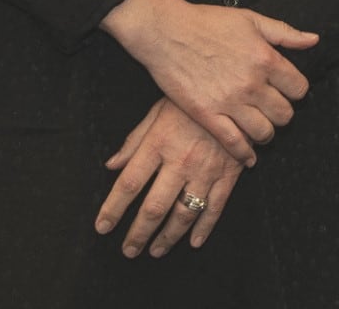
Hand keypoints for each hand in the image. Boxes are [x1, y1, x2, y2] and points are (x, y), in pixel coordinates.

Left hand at [95, 98, 243, 257]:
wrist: (236, 88)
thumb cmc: (191, 99)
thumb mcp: (157, 110)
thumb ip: (134, 140)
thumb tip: (111, 165)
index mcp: (159, 143)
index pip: (129, 183)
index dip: (113, 208)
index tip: (102, 227)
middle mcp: (181, 160)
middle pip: (154, 207)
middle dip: (138, 233)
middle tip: (129, 250)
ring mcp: (207, 169)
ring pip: (185, 213)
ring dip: (168, 237)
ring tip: (155, 251)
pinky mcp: (230, 172)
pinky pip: (217, 206)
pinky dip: (205, 228)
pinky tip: (194, 241)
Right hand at [101, 0, 317, 164]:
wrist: (167, 32)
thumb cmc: (208, 22)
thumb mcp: (252, 19)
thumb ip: (285, 33)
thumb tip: (313, 40)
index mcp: (266, 59)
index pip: (299, 88)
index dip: (296, 91)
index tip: (288, 91)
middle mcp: (252, 83)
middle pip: (284, 114)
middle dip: (283, 114)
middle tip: (274, 111)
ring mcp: (229, 102)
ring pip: (263, 132)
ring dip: (266, 133)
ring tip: (262, 129)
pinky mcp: (207, 115)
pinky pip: (234, 143)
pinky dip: (245, 154)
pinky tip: (249, 156)